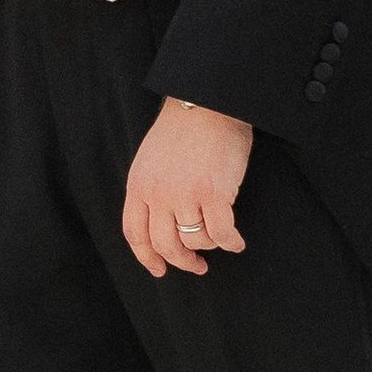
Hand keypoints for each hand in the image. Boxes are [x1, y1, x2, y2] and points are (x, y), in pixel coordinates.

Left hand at [123, 96, 253, 277]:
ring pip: (195, 240)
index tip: (159, 270)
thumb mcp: (152, 158)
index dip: (147, 257)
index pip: (135, 233)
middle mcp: (157, 194)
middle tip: (197, 266)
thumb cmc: (185, 127)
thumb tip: (163, 220)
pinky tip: (237, 243)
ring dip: (210, 246)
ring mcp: (184, 194)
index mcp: (139, 185)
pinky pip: (221, 233)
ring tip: (219, 239)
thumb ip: (152, 188)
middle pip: (164, 244)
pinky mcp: (213, 193)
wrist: (207, 102)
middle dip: (181, 262)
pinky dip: (231, 243)